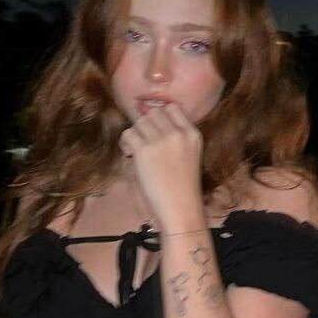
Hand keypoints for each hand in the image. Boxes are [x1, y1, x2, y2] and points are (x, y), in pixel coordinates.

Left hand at [118, 103, 202, 228]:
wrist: (180, 209)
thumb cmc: (184, 188)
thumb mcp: (191, 156)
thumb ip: (178, 138)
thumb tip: (151, 124)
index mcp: (193, 134)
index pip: (172, 108)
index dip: (160, 117)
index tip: (155, 130)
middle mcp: (178, 133)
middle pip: (153, 112)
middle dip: (146, 125)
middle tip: (144, 142)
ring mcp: (161, 140)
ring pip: (139, 121)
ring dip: (135, 134)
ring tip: (136, 151)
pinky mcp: (144, 150)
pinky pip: (128, 134)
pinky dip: (125, 143)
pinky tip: (131, 156)